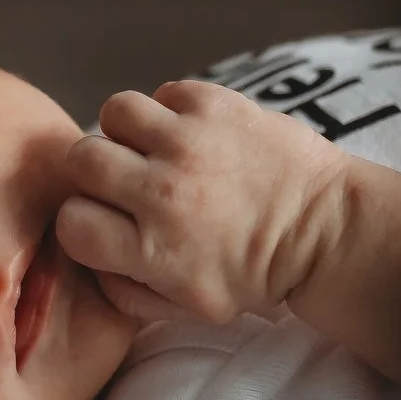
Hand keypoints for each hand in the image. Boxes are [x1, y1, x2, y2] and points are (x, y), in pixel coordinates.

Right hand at [56, 80, 351, 325]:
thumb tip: (93, 263)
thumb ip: (129, 294)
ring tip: (154, 147)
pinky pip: (164, 92)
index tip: (108, 221)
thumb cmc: (258, 274)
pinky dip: (172, 110)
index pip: (71, 221)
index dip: (84, 221)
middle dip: (97, 171)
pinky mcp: (217, 105)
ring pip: (115, 111)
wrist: (328, 230)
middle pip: (82, 159)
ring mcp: (189, 143)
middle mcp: (162, 192)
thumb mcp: (190, 307)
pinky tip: (192, 133)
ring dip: (128, 131)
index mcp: (152, 249)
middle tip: (126, 179)